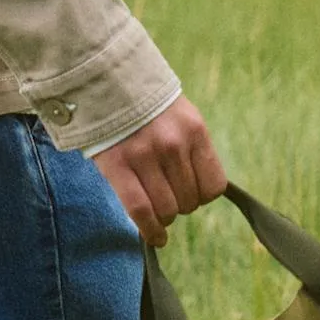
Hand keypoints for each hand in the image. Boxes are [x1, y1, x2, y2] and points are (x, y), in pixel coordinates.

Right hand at [94, 95, 225, 247]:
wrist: (104, 81)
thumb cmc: (145, 106)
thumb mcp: (180, 118)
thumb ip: (192, 150)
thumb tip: (202, 193)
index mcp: (195, 131)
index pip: (214, 186)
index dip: (202, 197)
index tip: (189, 193)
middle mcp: (173, 144)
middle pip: (189, 202)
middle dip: (179, 205)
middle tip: (165, 195)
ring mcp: (145, 156)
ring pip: (166, 210)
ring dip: (163, 217)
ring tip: (155, 209)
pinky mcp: (118, 166)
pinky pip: (140, 211)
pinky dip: (150, 231)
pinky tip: (154, 238)